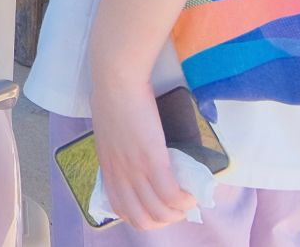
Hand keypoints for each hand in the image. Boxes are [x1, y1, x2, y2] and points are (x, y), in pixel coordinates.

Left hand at [88, 76, 196, 231]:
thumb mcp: (108, 134)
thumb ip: (117, 150)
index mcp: (108, 169)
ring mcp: (135, 170)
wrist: (117, 80)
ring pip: (160, 213)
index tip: (157, 206)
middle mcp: (120, 175)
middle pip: (142, 219)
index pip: (122, 210)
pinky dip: (185, 201)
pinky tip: (192, 193)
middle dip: (163, 220)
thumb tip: (130, 154)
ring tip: (188, 200)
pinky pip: (172, 196)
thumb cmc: (112, 97)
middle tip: (176, 206)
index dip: (142, 216)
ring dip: (178, 213)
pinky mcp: (153, 160)